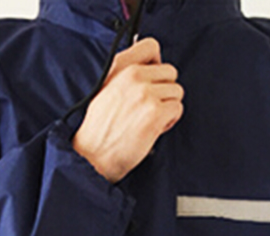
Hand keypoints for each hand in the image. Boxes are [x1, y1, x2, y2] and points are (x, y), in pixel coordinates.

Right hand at [71, 36, 184, 183]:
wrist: (91, 154)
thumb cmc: (99, 128)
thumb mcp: (105, 88)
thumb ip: (126, 75)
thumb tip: (150, 68)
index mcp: (120, 66)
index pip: (151, 46)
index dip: (157, 64)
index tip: (153, 80)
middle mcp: (134, 76)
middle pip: (170, 72)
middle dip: (165, 90)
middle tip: (152, 107)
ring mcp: (146, 94)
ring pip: (176, 91)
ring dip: (168, 107)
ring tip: (152, 119)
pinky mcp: (155, 113)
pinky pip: (177, 109)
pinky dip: (170, 120)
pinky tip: (155, 129)